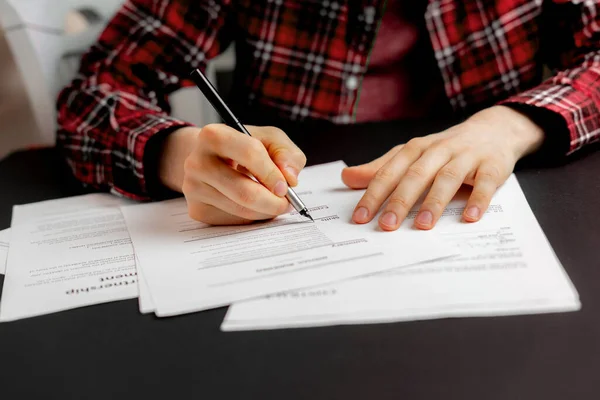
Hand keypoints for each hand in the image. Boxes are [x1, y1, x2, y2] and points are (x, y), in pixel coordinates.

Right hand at [159, 124, 305, 224]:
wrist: (210, 159)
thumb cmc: (243, 147)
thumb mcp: (268, 139)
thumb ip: (286, 153)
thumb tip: (290, 178)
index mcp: (214, 135)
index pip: (249, 153)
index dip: (272, 173)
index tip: (286, 186)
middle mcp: (197, 162)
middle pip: (244, 192)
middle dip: (273, 202)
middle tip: (286, 203)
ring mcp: (194, 188)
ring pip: (241, 210)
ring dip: (265, 211)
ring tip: (273, 202)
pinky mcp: (197, 209)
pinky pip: (234, 221)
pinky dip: (252, 217)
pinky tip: (253, 205)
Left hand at [342, 106, 545, 230]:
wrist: (494, 130)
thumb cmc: (445, 149)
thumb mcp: (411, 155)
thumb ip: (380, 168)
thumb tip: (347, 178)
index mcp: (415, 149)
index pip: (389, 172)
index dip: (373, 194)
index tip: (360, 217)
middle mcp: (438, 150)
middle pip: (415, 175)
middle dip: (399, 200)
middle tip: (387, 225)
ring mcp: (466, 157)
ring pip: (447, 178)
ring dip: (434, 201)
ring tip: (423, 224)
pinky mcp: (492, 166)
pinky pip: (485, 183)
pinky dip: (479, 199)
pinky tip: (470, 217)